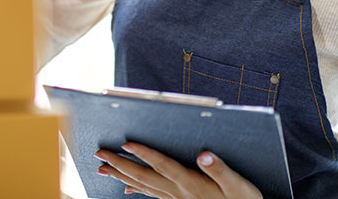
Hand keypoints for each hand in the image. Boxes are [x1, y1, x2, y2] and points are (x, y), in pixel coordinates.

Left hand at [95, 143, 262, 198]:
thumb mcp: (238, 185)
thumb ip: (220, 169)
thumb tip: (204, 154)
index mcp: (191, 183)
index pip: (163, 165)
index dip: (145, 154)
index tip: (127, 143)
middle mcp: (179, 191)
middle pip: (144, 176)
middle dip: (120, 164)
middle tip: (99, 154)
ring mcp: (176, 198)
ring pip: (142, 186)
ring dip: (121, 176)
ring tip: (103, 169)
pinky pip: (150, 195)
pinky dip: (135, 189)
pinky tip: (125, 187)